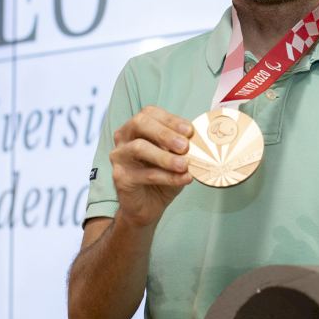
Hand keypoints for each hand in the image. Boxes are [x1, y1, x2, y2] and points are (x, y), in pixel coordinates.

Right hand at [109, 105, 194, 227]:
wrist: (148, 206)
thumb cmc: (162, 176)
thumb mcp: (176, 157)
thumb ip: (182, 147)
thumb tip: (199, 139)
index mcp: (136, 127)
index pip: (150, 113)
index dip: (171, 120)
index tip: (190, 131)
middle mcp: (124, 137)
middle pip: (140, 123)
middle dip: (165, 133)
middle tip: (185, 146)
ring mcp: (119, 156)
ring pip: (139, 148)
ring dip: (165, 156)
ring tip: (184, 165)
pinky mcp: (120, 176)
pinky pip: (145, 174)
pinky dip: (168, 176)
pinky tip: (184, 179)